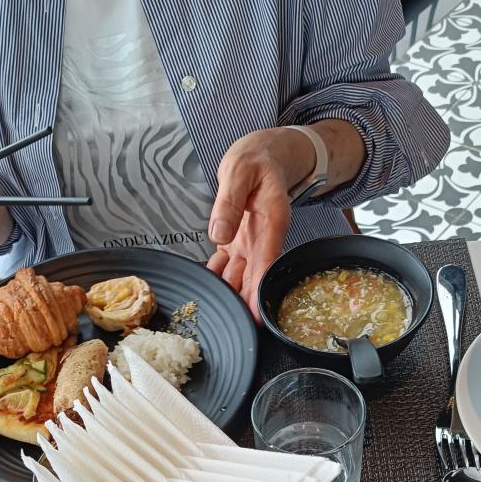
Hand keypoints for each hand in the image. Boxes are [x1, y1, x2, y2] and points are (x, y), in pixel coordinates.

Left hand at [207, 128, 315, 315]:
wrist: (265, 153)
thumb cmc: (256, 158)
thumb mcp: (239, 171)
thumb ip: (229, 201)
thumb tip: (219, 233)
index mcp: (271, 221)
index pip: (267, 261)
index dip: (261, 289)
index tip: (258, 313)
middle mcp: (263, 237)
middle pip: (255, 277)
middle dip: (247, 303)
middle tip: (237, 328)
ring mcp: (249, 242)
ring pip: (241, 276)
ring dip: (232, 294)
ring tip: (220, 317)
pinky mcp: (238, 241)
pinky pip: (227, 266)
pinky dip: (219, 279)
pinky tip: (209, 292)